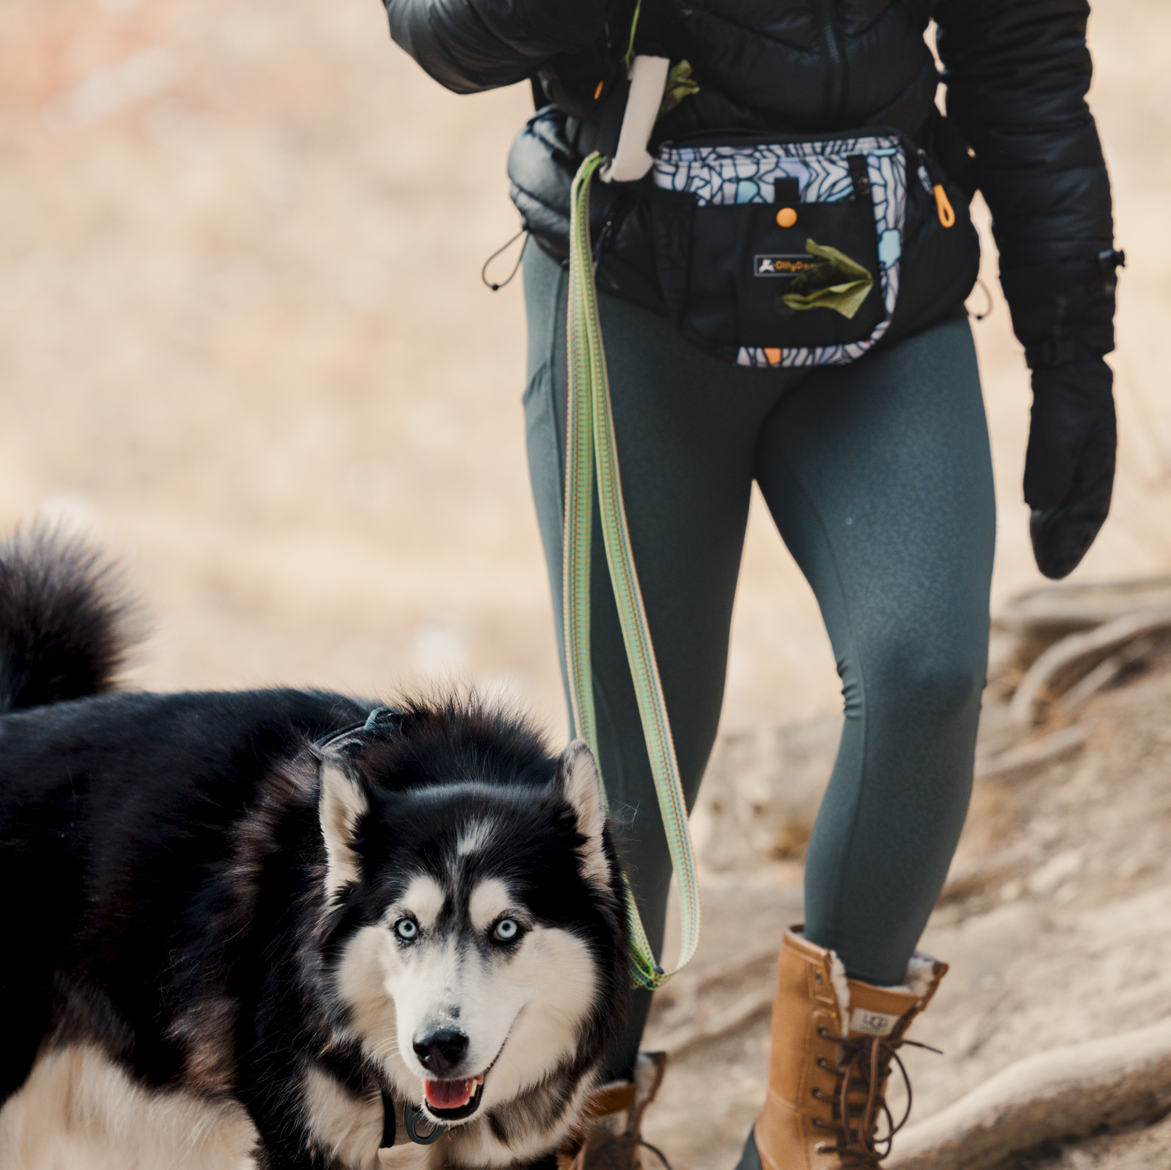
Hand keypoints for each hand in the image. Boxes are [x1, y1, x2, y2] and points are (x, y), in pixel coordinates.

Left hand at [1024, 359, 1115, 578]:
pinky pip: (1054, 498)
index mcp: (1098, 471)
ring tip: (1047, 566)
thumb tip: (1039, 505)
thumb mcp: (1060, 433)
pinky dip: (1049, 518)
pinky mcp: (1058, 464)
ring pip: (1066, 513)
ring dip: (1057, 539)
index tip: (1060, 566)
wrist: (1067, 377)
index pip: (1088, 516)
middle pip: (1078, 521)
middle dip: (1066, 549)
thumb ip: (1051, 467)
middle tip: (1051, 574)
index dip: (1075, 543)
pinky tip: (1042, 535)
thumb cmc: (1069, 403)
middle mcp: (1088, 476)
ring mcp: (1074, 471)